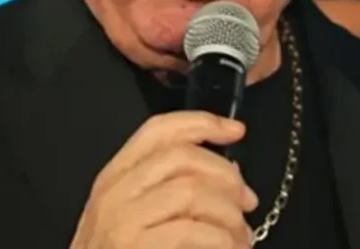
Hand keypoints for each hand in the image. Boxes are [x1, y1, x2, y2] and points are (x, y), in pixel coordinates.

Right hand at [69, 111, 257, 247]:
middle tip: (247, 201)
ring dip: (227, 214)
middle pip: (180, 157)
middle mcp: (113, 193)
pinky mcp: (134, 247)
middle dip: (225, 174)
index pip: (158, 130)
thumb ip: (172, 189)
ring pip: (190, 192)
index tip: (236, 131)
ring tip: (240, 236)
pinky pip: (191, 231)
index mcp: (114, 177)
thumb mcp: (134, 217)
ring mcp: (121, 221)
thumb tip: (230, 172)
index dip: (201, 123)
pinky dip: (220, 239)